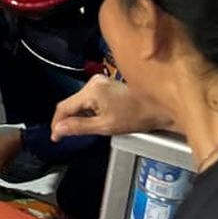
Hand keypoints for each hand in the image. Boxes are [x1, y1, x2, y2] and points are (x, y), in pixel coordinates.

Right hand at [51, 75, 173, 140]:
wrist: (161, 107)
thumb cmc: (136, 116)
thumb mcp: (105, 126)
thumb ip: (79, 127)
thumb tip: (58, 129)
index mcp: (90, 90)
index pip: (63, 107)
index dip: (57, 123)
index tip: (56, 137)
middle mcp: (93, 82)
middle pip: (71, 103)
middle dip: (68, 120)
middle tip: (67, 136)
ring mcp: (101, 81)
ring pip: (80, 101)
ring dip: (79, 115)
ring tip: (84, 129)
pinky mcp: (107, 84)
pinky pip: (90, 98)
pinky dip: (88, 110)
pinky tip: (96, 119)